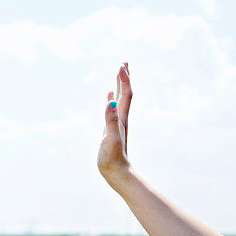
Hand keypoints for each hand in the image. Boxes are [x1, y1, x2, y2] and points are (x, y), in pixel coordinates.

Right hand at [97, 63, 132, 182]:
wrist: (116, 172)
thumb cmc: (112, 157)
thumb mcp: (110, 138)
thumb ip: (110, 120)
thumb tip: (111, 102)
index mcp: (121, 118)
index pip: (125, 95)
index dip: (124, 80)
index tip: (121, 66)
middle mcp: (121, 118)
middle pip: (125, 94)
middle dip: (124, 78)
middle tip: (124, 63)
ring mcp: (117, 123)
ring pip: (120, 100)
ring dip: (120, 86)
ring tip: (119, 74)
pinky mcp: (111, 129)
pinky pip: (113, 109)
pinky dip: (112, 99)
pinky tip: (110, 96)